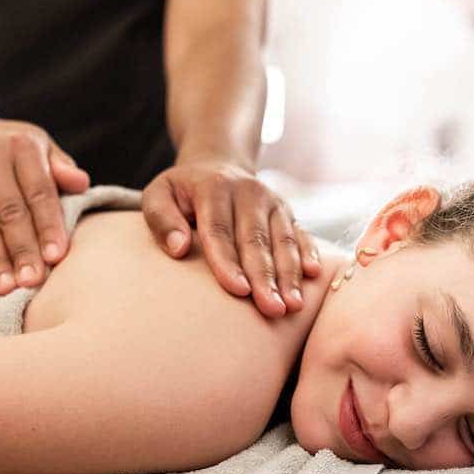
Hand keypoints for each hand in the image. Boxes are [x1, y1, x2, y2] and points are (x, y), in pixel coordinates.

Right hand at [0, 112, 89, 294]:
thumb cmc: (8, 148)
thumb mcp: (38, 146)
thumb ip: (61, 167)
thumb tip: (82, 184)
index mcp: (21, 145)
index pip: (39, 191)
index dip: (48, 225)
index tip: (57, 256)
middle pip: (9, 211)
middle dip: (22, 249)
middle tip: (33, 280)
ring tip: (7, 287)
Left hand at [142, 159, 321, 317]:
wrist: (216, 165)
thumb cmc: (182, 192)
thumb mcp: (159, 195)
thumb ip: (161, 219)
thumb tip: (179, 248)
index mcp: (214, 188)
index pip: (220, 230)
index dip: (229, 262)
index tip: (238, 291)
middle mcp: (248, 192)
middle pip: (256, 240)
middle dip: (266, 277)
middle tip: (271, 309)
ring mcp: (272, 202)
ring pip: (283, 240)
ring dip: (290, 274)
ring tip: (293, 305)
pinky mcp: (287, 212)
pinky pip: (300, 234)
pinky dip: (309, 254)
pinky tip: (314, 275)